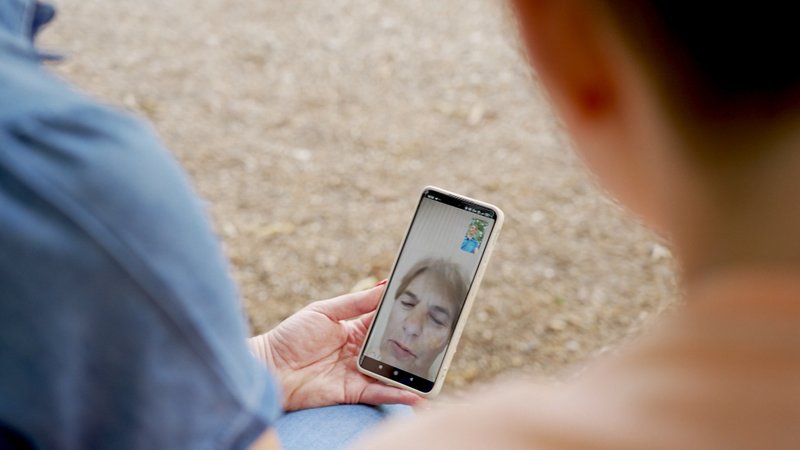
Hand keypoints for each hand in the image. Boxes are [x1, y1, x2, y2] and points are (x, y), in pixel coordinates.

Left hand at [249, 284, 422, 410]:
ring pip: (392, 372)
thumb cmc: (291, 336)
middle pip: (395, 348)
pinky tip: (415, 396)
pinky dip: (397, 395)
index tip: (430, 309)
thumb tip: (385, 285)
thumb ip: (357, 302)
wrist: (270, 368)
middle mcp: (361, 351)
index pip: (387, 321)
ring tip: (436, 373)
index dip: (406, 316)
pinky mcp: (353, 392)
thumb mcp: (325, 310)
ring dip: (412, 374)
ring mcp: (359, 372)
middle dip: (416, 347)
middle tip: (440, 343)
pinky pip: (379, 393)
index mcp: (356, 328)